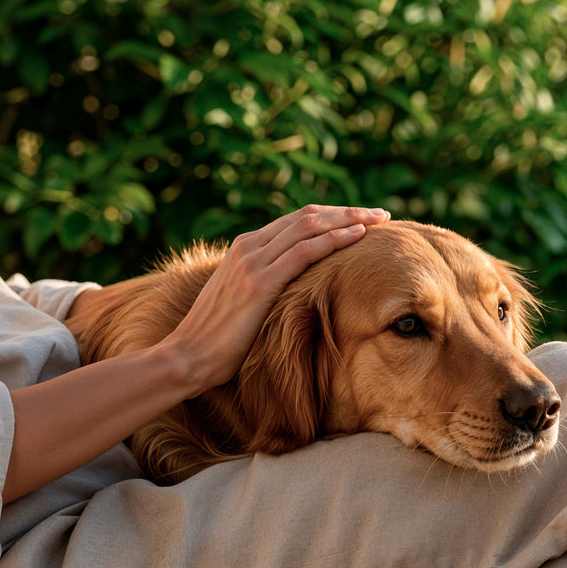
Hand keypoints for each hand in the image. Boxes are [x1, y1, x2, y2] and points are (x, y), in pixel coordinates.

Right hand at [162, 204, 389, 392]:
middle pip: (307, 216)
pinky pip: (304, 252)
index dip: (332, 216)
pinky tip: (358, 237)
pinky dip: (334, 240)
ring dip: (348, 219)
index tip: (360, 219)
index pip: (296, 221)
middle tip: (379, 214)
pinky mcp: (259, 282)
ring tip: (378, 220)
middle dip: (347, 211)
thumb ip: (265, 286)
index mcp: (244, 247)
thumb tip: (294, 293)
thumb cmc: (217, 339)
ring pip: (309, 226)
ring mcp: (252, 261)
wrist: (187, 356)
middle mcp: (248, 246)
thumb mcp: (242, 302)